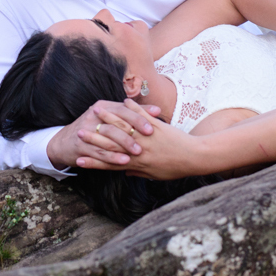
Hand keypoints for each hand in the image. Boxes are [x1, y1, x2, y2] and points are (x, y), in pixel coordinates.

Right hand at [46, 99, 161, 170]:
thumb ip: (135, 113)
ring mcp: (86, 131)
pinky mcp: (81, 146)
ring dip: (124, 146)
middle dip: (133, 132)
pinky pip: (99, 152)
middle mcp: (93, 116)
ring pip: (108, 138)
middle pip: (116, 122)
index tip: (152, 127)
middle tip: (148, 140)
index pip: (123, 109)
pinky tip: (124, 162)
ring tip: (138, 153)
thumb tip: (157, 110)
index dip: (138, 117)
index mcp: (103, 107)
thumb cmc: (95, 128)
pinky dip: (112, 157)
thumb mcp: (111, 117)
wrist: (64, 142)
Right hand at [84, 102, 203, 179]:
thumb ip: (138, 171)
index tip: (79, 159)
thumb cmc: (176, 168)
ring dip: (106, 120)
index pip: (110, 162)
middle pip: (110, 142)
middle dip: (92, 137)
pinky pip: (141, 114)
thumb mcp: (154, 174)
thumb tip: (126, 171)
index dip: (94, 160)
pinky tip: (123, 101)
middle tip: (78, 132)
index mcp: (136, 163)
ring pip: (122, 128)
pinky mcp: (155, 126)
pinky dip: (132, 107)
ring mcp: (146, 137)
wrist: (196, 158)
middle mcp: (138, 150)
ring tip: (95, 115)